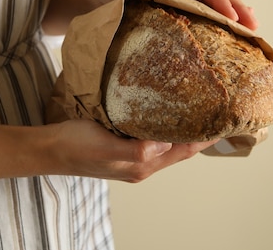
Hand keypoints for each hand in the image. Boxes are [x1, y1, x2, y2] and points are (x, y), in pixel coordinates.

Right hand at [46, 119, 218, 182]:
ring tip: (198, 108)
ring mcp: (133, 156)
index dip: (206, 138)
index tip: (225, 120)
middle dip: (200, 132)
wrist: (48, 150)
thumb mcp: (103, 146)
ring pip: (167, 142)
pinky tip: (164, 111)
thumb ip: (133, 149)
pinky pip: (152, 136)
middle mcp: (142, 163)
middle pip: (180, 148)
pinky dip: (165, 125)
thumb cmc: (73, 146)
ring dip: (183, 128)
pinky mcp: (123, 145)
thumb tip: (161, 144)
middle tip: (217, 109)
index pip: (184, 150)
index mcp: (142, 164)